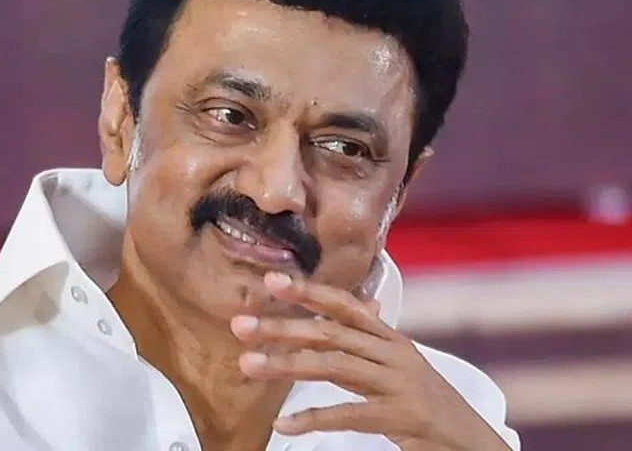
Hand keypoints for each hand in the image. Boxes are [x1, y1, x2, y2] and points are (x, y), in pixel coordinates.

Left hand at [230, 272, 510, 450]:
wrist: (473, 444)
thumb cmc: (431, 406)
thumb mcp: (401, 367)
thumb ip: (371, 342)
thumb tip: (355, 308)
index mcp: (391, 340)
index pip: (346, 307)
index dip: (310, 292)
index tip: (272, 281)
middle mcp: (394, 355)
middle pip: (330, 334)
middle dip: (282, 327)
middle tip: (240, 325)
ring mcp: (399, 384)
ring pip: (333, 367)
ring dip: (285, 365)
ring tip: (247, 365)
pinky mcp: (401, 417)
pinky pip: (348, 414)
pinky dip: (313, 417)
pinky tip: (283, 424)